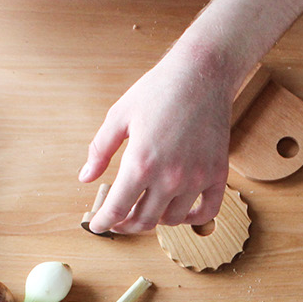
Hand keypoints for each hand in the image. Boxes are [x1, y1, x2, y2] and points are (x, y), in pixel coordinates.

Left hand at [79, 45, 234, 233]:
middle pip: (144, 220)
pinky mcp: (217, 175)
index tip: (98, 226)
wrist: (201, 75)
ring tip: (147, 210)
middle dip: (126, 225)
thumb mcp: (119, 116)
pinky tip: (180, 213)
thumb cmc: (159, 91)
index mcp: (141, 163)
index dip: (104, 222)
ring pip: (172, 220)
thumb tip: (85, 178)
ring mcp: (196, 179)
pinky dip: (193, 220)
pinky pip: (208, 211)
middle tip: (118, 221)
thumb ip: (100, 151)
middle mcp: (170, 177)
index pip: (118, 209)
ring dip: (155, 221)